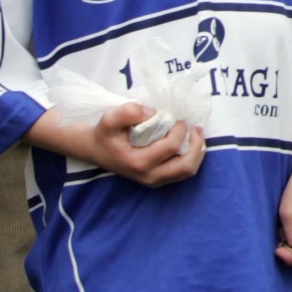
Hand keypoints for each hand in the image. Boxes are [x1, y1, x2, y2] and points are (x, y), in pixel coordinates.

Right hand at [30, 102, 206, 186]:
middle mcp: (149, 176)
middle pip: (186, 167)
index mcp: (138, 163)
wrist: (95, 148)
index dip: (180, 130)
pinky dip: (191, 157)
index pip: (171, 147)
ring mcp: (154, 180)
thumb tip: (154, 114)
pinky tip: (189, 142)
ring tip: (196, 133)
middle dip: (196, 145)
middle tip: (195, 127)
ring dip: (196, 152)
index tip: (178, 118)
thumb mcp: (110, 117)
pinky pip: (182, 172)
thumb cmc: (104, 132)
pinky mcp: (157, 178)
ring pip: (187, 171)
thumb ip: (129, 112)